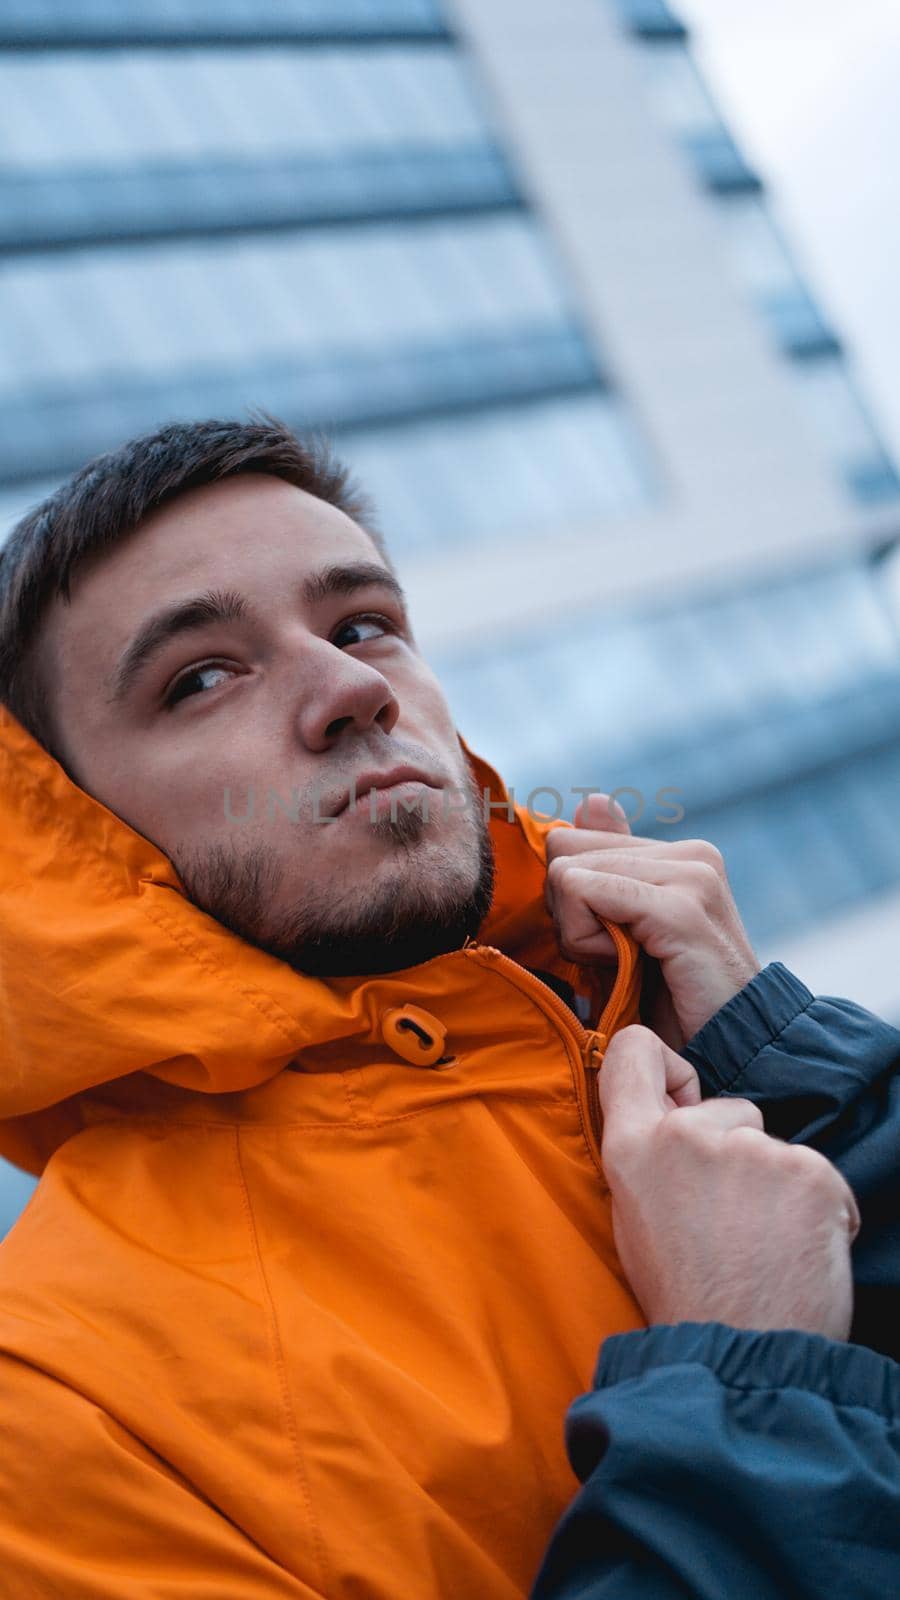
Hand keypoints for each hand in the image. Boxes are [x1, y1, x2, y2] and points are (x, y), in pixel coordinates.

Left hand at [544, 793, 760, 1044]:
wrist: (729, 1055)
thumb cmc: (673, 1005)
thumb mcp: (629, 932)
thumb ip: (612, 867)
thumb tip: (592, 801)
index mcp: (680, 854)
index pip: (571, 841)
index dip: (572, 901)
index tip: (610, 943)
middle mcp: (692, 853)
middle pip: (563, 851)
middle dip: (570, 913)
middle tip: (617, 957)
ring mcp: (693, 875)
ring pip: (567, 874)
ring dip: (580, 934)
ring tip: (632, 966)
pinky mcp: (683, 907)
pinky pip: (585, 893)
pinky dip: (586, 940)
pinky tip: (631, 968)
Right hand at [599, 1026, 860, 1339]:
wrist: (740, 1359)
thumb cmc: (686, 1299)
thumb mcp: (633, 1218)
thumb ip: (649, 1157)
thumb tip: (672, 1118)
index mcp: (634, 1146)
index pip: (634, 1050)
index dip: (665, 1067)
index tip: (683, 1095)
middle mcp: (688, 1134)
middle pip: (728, 1107)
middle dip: (737, 1150)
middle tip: (730, 1221)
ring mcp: (751, 1150)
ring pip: (774, 1147)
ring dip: (777, 1186)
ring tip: (763, 1246)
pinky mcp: (809, 1171)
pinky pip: (818, 1175)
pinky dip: (818, 1210)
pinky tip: (797, 1252)